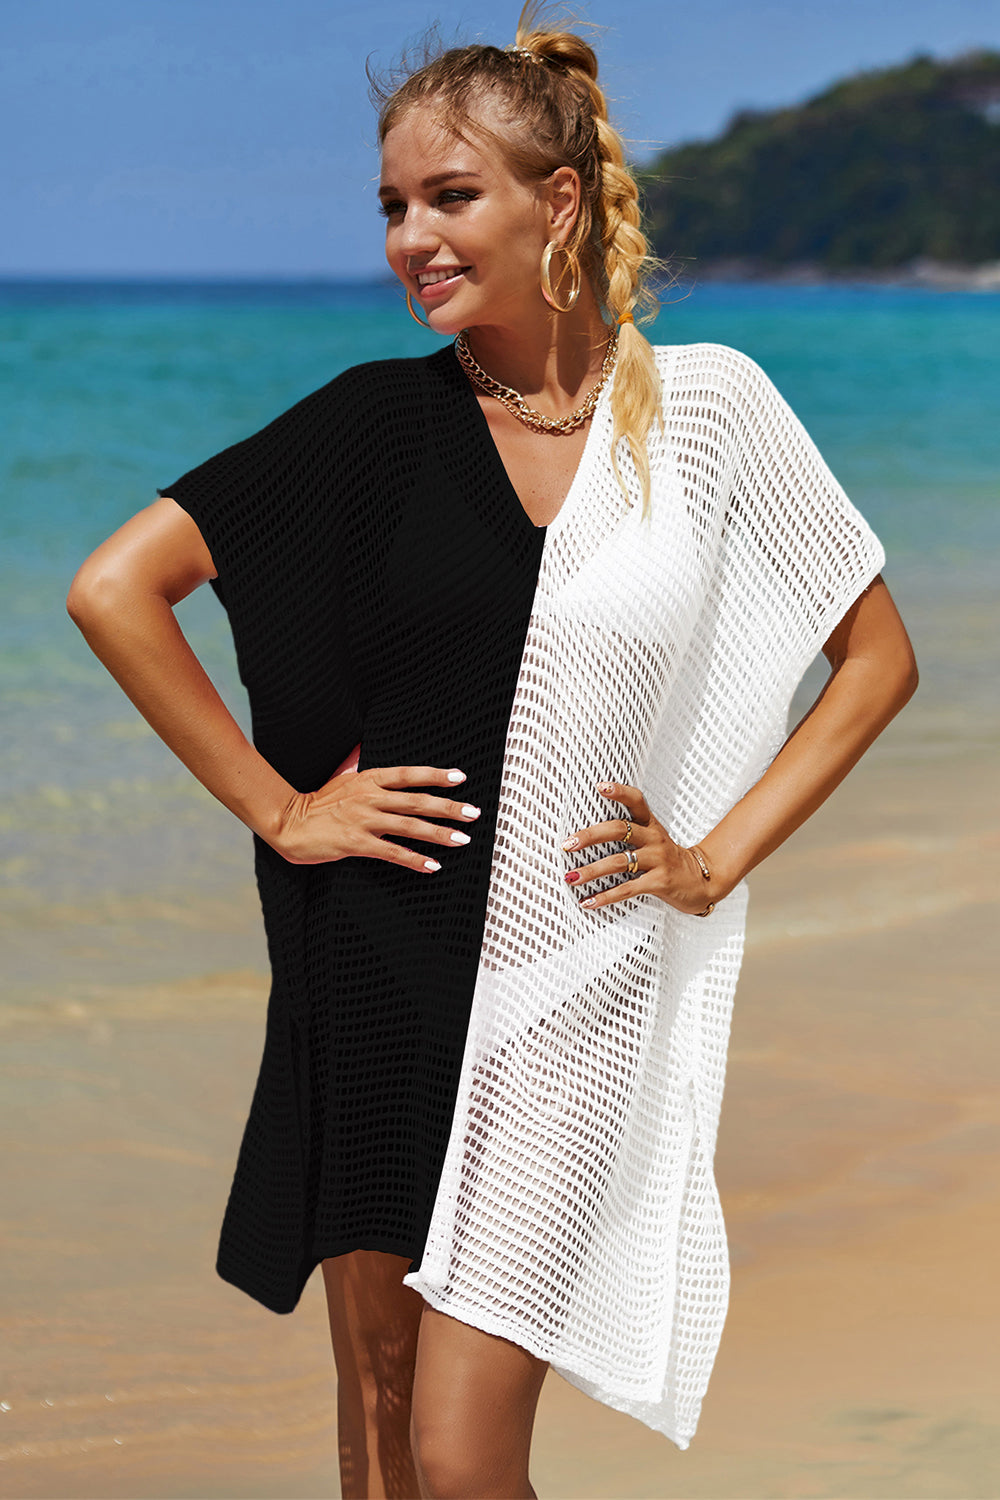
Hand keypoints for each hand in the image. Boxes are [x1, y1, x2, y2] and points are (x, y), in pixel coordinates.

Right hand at [273, 764, 480, 871]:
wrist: (288, 822)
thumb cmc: (317, 803)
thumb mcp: (342, 778)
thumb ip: (362, 771)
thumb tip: (364, 752)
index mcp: (368, 779)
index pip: (409, 774)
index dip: (436, 775)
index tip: (461, 778)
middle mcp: (369, 796)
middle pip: (417, 800)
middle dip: (448, 807)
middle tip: (473, 813)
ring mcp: (363, 820)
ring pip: (409, 826)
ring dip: (438, 833)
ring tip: (462, 839)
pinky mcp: (356, 843)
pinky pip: (391, 852)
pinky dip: (413, 858)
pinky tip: (432, 865)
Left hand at [561, 780, 716, 914]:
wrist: (700, 882)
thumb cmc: (667, 859)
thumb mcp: (653, 839)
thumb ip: (628, 832)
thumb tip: (585, 835)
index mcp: (650, 824)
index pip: (636, 801)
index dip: (619, 792)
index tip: (600, 787)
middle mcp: (654, 838)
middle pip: (618, 830)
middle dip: (589, 836)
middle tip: (567, 844)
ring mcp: (658, 859)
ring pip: (618, 862)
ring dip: (591, 871)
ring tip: (571, 877)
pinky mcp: (660, 882)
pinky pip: (627, 889)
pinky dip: (605, 896)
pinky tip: (588, 901)